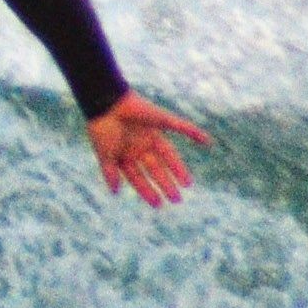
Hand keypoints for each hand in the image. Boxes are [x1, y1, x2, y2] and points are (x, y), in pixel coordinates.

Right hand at [89, 91, 208, 206]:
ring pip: (169, 156)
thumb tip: (115, 192)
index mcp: (126, 155)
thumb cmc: (101, 129)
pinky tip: (206, 141)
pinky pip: (181, 127)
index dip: (148, 190)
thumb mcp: (104, 154)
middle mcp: (141, 147)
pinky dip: (194, 133)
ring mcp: (152, 134)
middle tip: (177, 199)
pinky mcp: (161, 121)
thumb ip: (110, 172)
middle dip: (166, 184)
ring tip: (187, 185)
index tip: (158, 204)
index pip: (140, 177)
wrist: (106, 103)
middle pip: (157, 169)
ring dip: (179, 170)